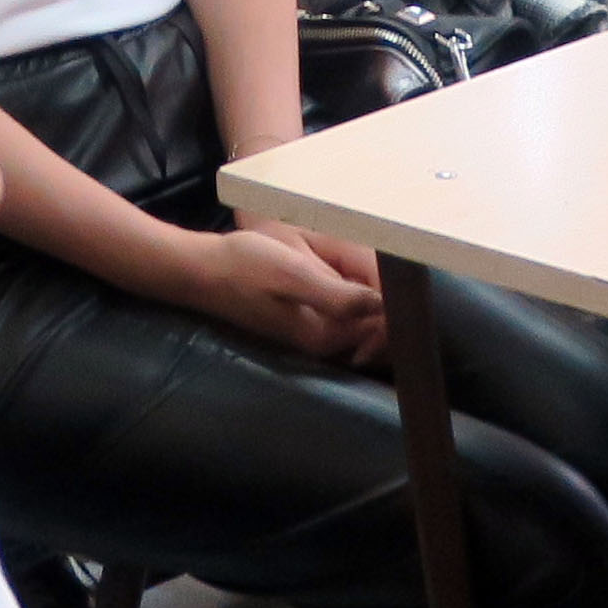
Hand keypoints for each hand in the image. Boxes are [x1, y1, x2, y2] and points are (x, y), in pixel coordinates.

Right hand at [171, 224, 386, 363]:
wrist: (202, 270)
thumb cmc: (244, 266)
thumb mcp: (292, 274)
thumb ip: (337, 295)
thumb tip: (383, 304)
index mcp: (324, 336)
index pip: (381, 330)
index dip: (399, 304)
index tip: (405, 273)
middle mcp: (321, 342)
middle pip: (376, 331)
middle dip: (392, 305)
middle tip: (400, 265)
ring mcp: (311, 334)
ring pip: (361, 322)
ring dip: (375, 299)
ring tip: (386, 265)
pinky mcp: (302, 321)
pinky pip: (344, 315)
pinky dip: (356, 298)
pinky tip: (355, 273)